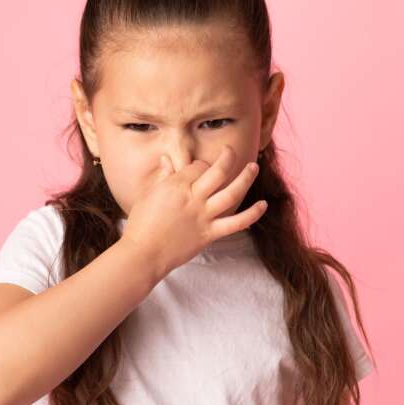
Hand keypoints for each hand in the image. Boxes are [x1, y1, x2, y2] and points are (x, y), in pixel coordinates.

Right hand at [121, 144, 266, 275]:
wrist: (144, 253)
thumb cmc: (140, 224)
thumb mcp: (148, 195)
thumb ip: (162, 177)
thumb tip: (166, 160)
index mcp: (176, 185)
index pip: (197, 166)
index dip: (200, 165)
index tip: (200, 168)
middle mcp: (193, 198)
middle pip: (218, 171)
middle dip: (228, 157)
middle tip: (232, 151)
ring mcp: (204, 216)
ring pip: (232, 193)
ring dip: (246, 178)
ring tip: (254, 167)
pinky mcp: (210, 233)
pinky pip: (237, 223)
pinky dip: (252, 214)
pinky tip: (263, 205)